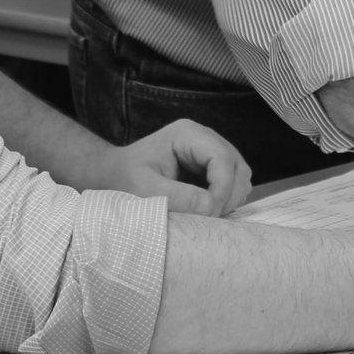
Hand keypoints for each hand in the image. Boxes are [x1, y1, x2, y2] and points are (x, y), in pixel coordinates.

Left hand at [91, 119, 253, 215]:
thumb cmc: (123, 178)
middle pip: (236, 166)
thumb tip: (209, 206)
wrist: (114, 175)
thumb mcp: (143, 188)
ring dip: (228, 199)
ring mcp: (209, 152)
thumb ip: (176, 196)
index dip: (221, 188)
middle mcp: (204, 138)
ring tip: (206, 216)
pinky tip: (206, 211)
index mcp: (187, 134)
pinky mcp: (210, 168)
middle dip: (227, 196)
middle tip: (208, 220)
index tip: (209, 214)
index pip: (221, 158)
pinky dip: (225, 200)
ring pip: (239, 176)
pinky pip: (232, 184)